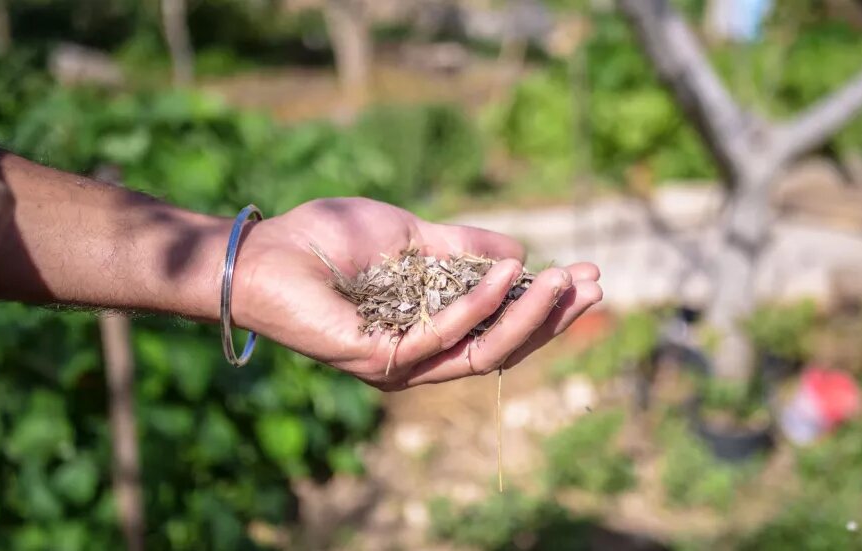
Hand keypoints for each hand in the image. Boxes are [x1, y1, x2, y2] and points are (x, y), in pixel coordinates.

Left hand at [232, 198, 602, 389]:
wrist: (268, 249)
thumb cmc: (331, 242)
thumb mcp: (413, 237)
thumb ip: (463, 248)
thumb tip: (520, 252)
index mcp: (431, 329)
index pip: (500, 328)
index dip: (545, 306)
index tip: (586, 274)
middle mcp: (421, 355)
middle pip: (502, 348)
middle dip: (551, 318)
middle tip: (593, 283)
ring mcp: (400, 363)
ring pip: (481, 353)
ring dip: (528, 317)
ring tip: (563, 281)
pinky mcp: (378, 359)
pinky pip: (440, 337)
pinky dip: (477, 306)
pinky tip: (507, 276)